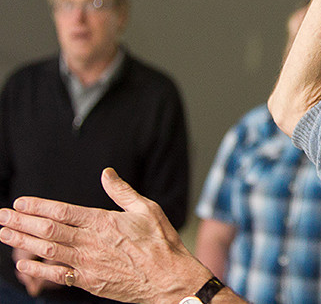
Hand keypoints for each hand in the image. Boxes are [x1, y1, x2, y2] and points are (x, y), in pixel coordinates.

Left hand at [0, 168, 214, 303]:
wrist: (169, 279)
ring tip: (3, 234)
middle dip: (21, 222)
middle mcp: (91, 242)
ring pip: (47, 251)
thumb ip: (122, 191)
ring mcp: (88, 264)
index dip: (38, 206)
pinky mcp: (89, 282)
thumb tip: (106, 173)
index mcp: (103, 222)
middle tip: (1, 215)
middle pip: (48, 230)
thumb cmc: (162, 242)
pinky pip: (56, 275)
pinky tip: (22, 263)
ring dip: (21, 242)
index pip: (62, 211)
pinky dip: (37, 269)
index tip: (20, 202)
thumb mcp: (147, 209)